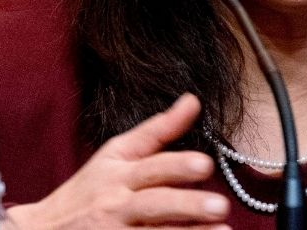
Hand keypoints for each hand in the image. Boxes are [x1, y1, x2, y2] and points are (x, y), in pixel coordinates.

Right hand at [6, 94, 229, 228]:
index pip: (150, 166)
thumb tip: (194, 100)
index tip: (204, 164)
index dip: (177, 165)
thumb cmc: (88, 191)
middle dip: (187, 205)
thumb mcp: (116, 155)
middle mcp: (116, 204)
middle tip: (219, 206)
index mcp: (118, 173)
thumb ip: (158, 130)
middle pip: (155, 204)